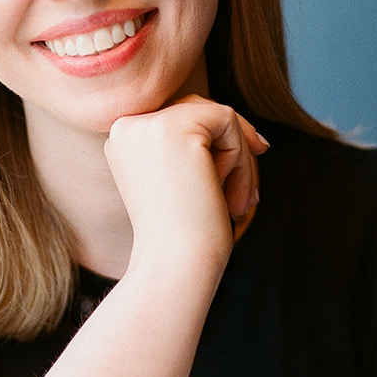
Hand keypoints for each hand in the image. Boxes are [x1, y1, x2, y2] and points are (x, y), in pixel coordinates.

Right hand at [103, 96, 269, 273]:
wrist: (176, 267)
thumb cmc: (185, 236)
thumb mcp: (185, 184)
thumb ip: (198, 150)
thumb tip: (253, 135)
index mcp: (122, 140)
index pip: (179, 117)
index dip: (218, 141)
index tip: (248, 172)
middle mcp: (126, 126)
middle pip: (198, 108)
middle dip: (234, 146)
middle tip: (252, 193)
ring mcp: (147, 124)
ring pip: (216, 115)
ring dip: (239, 159)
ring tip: (238, 203)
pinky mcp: (173, 127)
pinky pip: (228, 121)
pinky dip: (241, 160)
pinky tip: (231, 198)